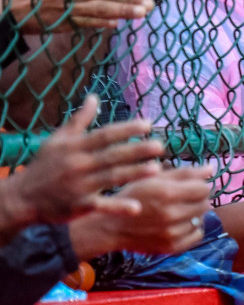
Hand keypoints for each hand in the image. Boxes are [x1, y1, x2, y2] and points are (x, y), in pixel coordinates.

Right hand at [0, 95, 164, 233]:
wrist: (22, 197)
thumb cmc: (44, 164)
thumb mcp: (58, 139)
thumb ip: (79, 119)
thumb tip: (94, 96)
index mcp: (74, 147)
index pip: (104, 135)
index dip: (126, 129)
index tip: (148, 124)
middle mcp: (78, 165)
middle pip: (112, 156)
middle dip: (136, 150)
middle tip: (160, 146)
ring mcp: (79, 186)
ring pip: (111, 178)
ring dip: (134, 173)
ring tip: (156, 168)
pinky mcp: (79, 206)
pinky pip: (102, 206)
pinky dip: (118, 207)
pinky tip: (137, 207)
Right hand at [1, 0, 154, 32]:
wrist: (0, 1)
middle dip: (128, 2)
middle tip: (151, 6)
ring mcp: (65, 9)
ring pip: (98, 12)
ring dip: (121, 13)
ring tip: (141, 14)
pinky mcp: (59, 23)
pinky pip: (83, 23)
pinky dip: (99, 24)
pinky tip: (115, 24)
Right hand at [67, 164, 214, 257]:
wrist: (111, 227)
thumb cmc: (132, 197)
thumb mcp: (153, 178)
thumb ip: (184, 173)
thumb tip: (211, 169)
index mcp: (167, 193)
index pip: (204, 188)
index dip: (199, 185)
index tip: (190, 186)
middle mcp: (171, 214)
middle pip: (205, 203)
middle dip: (197, 199)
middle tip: (182, 198)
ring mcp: (173, 233)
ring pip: (201, 219)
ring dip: (194, 213)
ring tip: (177, 210)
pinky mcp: (172, 247)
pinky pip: (197, 234)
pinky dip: (191, 228)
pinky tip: (178, 223)